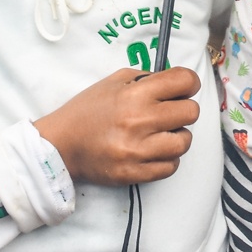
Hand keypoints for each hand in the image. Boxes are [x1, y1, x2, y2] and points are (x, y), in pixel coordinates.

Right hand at [35, 67, 199, 185]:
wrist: (61, 145)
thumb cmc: (88, 110)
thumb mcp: (114, 81)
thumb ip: (147, 79)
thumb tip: (176, 83)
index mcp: (135, 93)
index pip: (184, 81)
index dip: (189, 83)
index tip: (183, 88)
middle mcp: (139, 120)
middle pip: (191, 112)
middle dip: (183, 110)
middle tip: (170, 113)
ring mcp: (137, 150)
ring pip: (184, 142)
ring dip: (177, 137)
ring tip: (162, 135)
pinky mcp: (134, 173)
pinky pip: (171, 167)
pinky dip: (167, 159)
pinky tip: (154, 151)